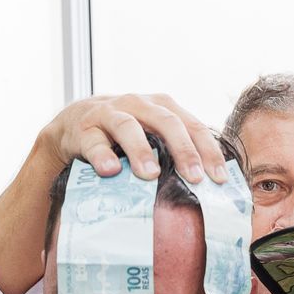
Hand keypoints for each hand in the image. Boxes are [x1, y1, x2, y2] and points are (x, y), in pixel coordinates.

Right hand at [39, 94, 228, 183]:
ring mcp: (110, 113)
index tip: (219, 179)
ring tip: (150, 174)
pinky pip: (94, 141)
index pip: (193, 126)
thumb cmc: (124, 137)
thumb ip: (176, 154)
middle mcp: (139, 104)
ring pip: (128, 126)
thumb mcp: (153, 138)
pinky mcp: (84, 128)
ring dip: (141, 150)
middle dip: (183, 150)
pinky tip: (110, 171)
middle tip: (194, 178)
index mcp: (163, 107)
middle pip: (166, 122)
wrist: (74, 127)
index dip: (208, 151)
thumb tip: (210, 189)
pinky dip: (102, 155)